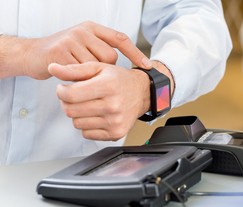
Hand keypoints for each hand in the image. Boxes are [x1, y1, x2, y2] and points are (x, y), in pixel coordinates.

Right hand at [22, 21, 150, 78]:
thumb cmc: (63, 53)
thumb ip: (101, 50)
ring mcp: (70, 40)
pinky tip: (69, 76)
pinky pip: (80, 74)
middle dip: (104, 70)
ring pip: (95, 67)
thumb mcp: (84, 46)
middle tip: (90, 72)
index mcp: (92, 28)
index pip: (120, 39)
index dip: (135, 53)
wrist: (32, 55)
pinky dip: (77, 80)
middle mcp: (83, 31)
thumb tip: (126, 69)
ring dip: (89, 76)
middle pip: (109, 57)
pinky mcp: (60, 54)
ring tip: (78, 73)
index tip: (148, 66)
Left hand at [48, 62, 150, 140]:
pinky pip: (87, 134)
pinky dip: (87, 126)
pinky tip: (96, 115)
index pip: (70, 95)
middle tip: (75, 97)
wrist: (141, 93)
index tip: (64, 88)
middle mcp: (113, 106)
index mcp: (107, 86)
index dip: (61, 91)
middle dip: (67, 103)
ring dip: (78, 115)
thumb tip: (52, 68)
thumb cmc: (118, 79)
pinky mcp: (115, 133)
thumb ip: (73, 69)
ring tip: (88, 105)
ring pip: (77, 123)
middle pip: (71, 111)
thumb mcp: (97, 68)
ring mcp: (115, 122)